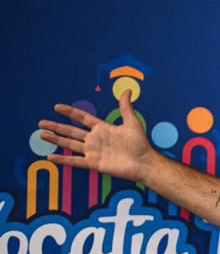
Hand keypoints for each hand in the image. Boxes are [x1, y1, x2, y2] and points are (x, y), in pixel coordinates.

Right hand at [38, 90, 157, 182]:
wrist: (143, 163)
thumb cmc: (140, 144)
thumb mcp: (132, 123)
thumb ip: (126, 107)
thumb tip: (127, 90)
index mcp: (103, 128)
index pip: (82, 118)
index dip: (70, 112)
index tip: (57, 107)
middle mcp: (95, 139)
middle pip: (71, 131)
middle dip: (56, 126)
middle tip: (41, 123)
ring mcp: (93, 152)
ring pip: (69, 144)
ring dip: (55, 140)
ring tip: (41, 135)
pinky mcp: (94, 163)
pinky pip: (75, 161)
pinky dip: (62, 160)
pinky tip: (50, 157)